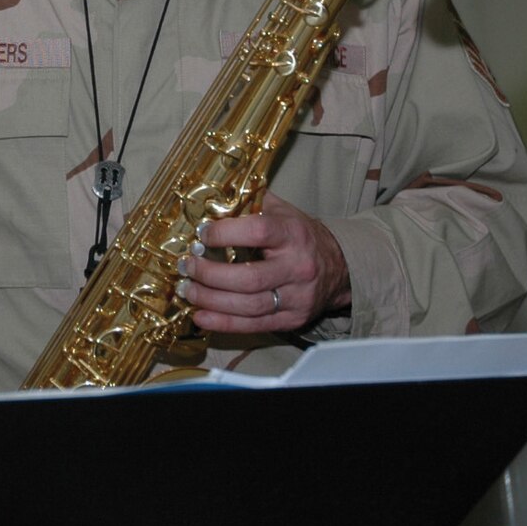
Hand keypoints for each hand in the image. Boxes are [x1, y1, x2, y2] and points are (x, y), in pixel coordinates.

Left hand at [173, 192, 350, 332]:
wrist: (339, 268)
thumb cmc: (301, 237)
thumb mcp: (283, 212)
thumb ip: (251, 203)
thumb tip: (212, 199)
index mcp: (293, 234)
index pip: (258, 232)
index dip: (225, 233)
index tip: (201, 234)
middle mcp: (297, 267)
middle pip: (249, 277)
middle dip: (210, 274)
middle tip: (187, 266)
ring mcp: (297, 297)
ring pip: (249, 305)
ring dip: (211, 300)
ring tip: (187, 290)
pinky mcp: (292, 320)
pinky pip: (253, 325)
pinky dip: (223, 323)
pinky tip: (200, 315)